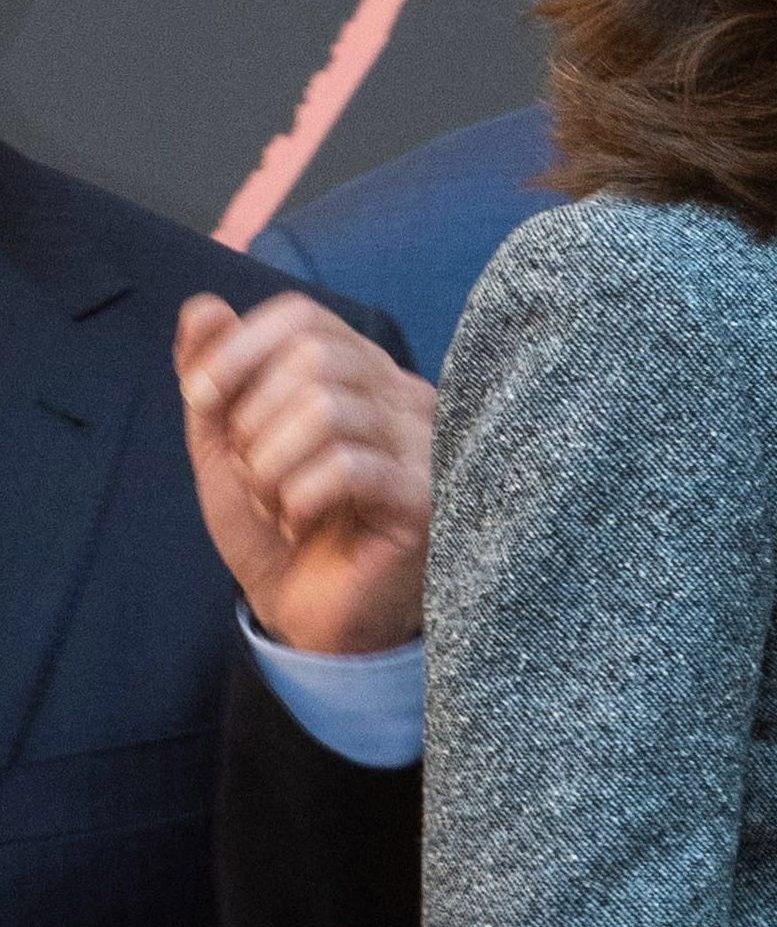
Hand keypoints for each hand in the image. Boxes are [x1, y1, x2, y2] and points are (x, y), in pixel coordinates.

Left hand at [175, 291, 435, 657]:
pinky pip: (350, 468)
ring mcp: (421, 445)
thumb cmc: (277, 529)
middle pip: (314, 356)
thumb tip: (203, 307)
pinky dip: (301, 497)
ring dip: (272, 463)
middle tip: (248, 472)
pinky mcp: (425, 498)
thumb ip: (211, 378)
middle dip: (254, 415)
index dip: (241, 347)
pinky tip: (299, 524)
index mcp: (356, 371)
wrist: (310, 619)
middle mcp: (399, 395)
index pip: (302, 317)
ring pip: (329, 410)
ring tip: (271, 502)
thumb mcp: (226, 447)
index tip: (200, 398)